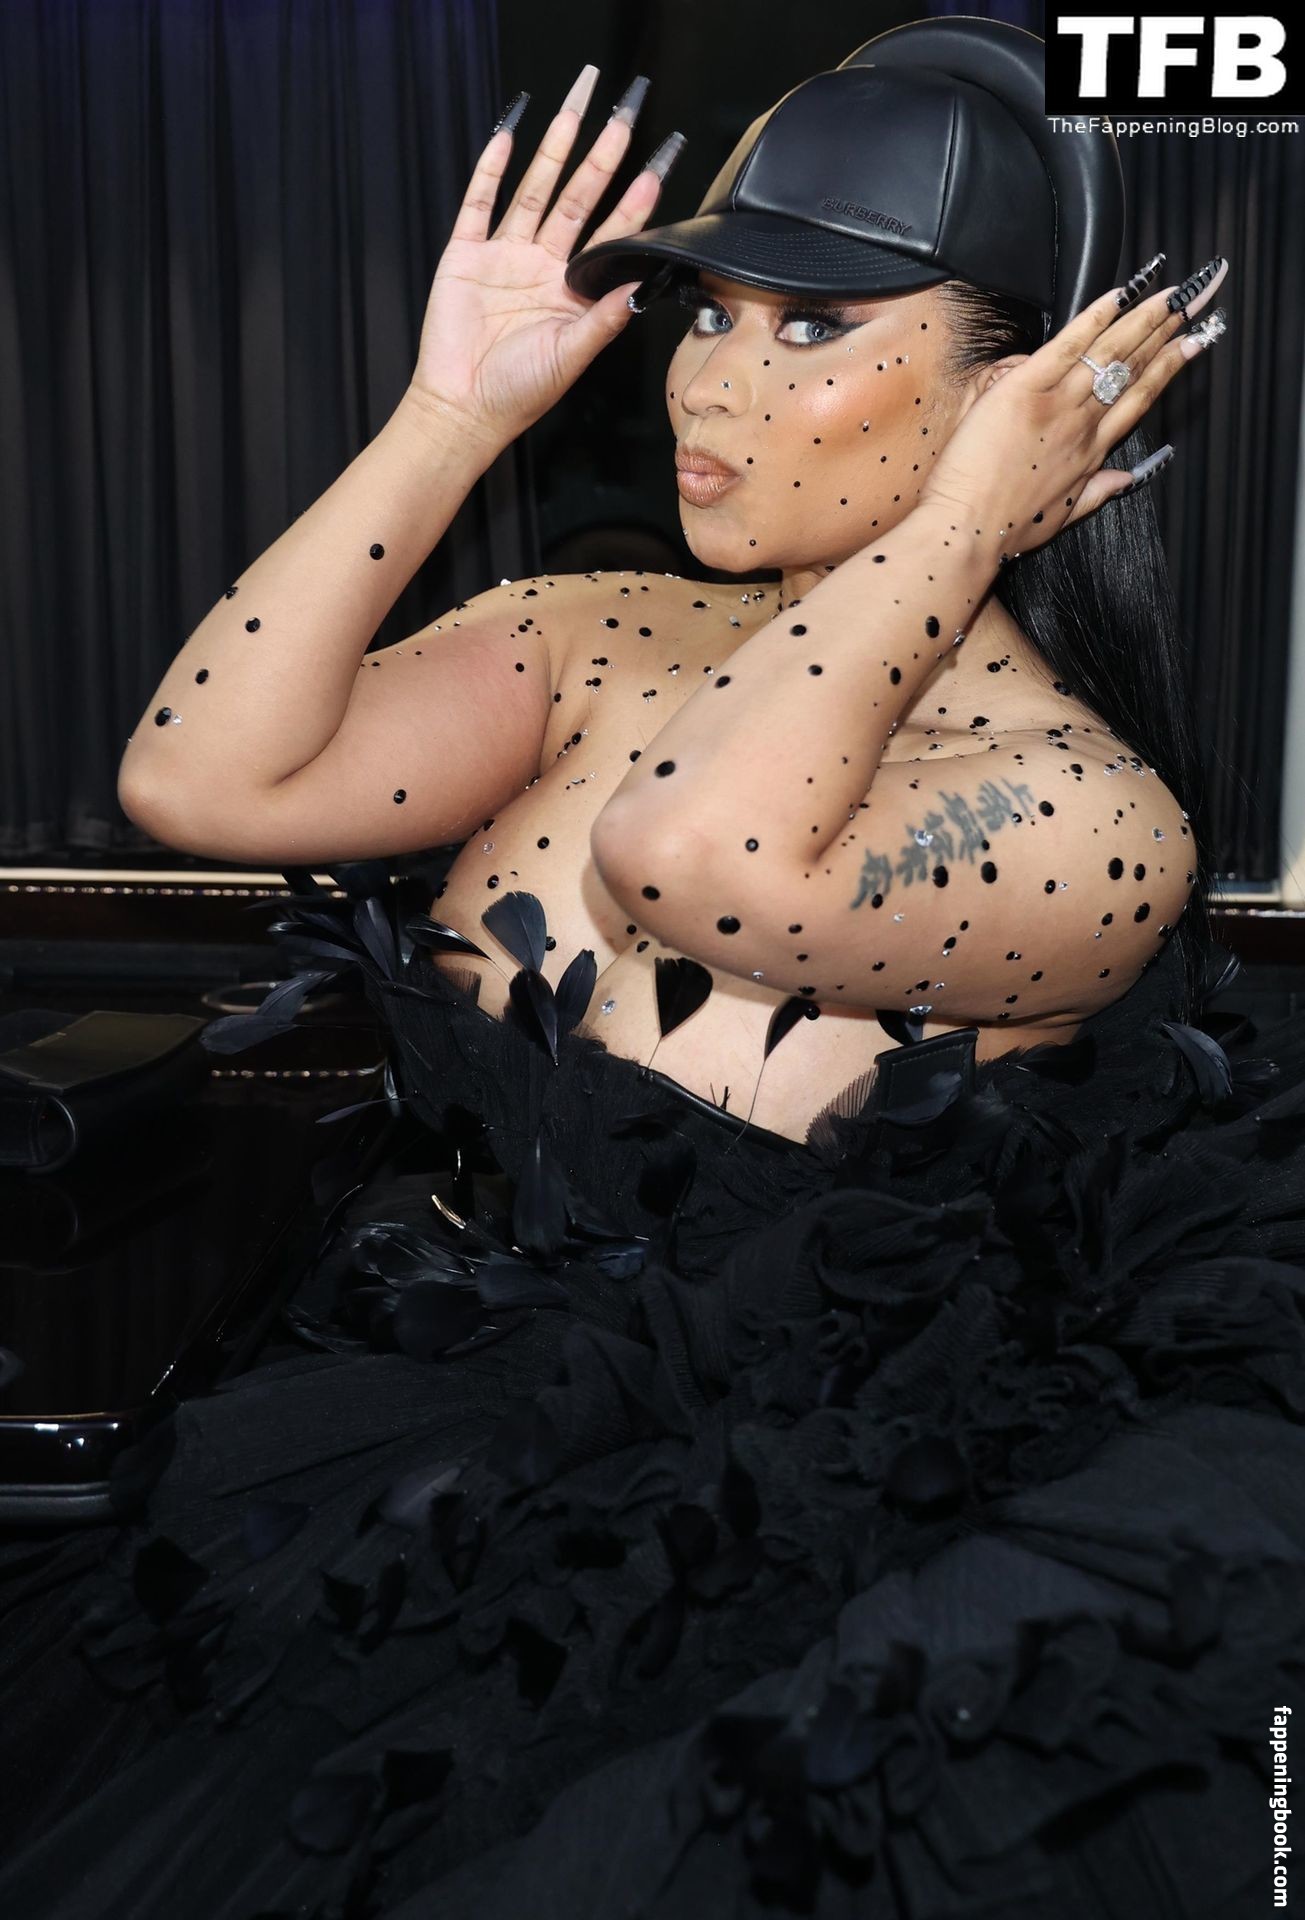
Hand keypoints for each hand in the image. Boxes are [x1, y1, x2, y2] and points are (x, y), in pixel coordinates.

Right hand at [407, 67, 679, 449]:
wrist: (462, 409)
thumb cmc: (518, 394)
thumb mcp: (572, 356)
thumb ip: (606, 318)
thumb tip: (642, 286)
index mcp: (574, 292)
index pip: (613, 233)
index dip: (635, 200)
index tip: (659, 166)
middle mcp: (544, 266)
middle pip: (578, 197)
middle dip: (602, 154)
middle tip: (624, 114)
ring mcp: (506, 256)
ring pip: (536, 189)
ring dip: (555, 148)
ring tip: (575, 108)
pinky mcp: (467, 254)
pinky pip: (480, 202)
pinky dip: (492, 167)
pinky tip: (508, 135)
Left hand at [917, 252, 1229, 558]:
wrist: (965, 533)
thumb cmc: (1003, 530)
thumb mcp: (1060, 518)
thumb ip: (1097, 492)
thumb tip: (1126, 479)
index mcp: (1091, 452)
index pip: (1139, 398)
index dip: (1169, 367)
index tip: (1192, 342)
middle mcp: (1083, 425)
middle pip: (1133, 368)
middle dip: (1167, 330)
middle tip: (1194, 300)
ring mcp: (1056, 405)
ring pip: (1110, 353)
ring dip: (1144, 317)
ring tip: (1172, 293)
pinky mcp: (1023, 391)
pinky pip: (1066, 347)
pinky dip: (1094, 318)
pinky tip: (1119, 295)